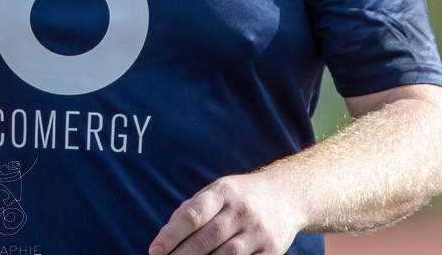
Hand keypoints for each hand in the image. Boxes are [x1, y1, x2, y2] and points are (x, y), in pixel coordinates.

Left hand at [148, 172, 299, 254]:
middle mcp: (241, 209)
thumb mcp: (217, 191)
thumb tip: (165, 238)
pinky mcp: (272, 251)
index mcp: (223, 191)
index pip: (193, 214)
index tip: (154, 251)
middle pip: (207, 238)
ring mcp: (258, 231)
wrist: (286, 194)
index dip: (171, 234)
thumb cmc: (240, 197)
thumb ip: (192, 210)